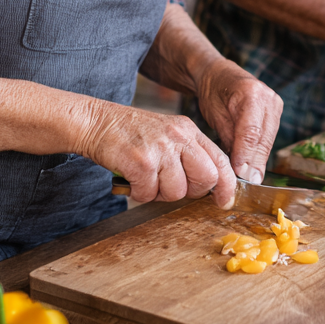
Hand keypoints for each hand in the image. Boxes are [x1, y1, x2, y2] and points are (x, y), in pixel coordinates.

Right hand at [79, 101, 235, 206]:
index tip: (224, 200)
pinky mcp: (142, 161)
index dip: (227, 185)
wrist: (97, 122)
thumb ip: (187, 155)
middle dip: (190, 191)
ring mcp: (161, 148)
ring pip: (177, 192)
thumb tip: (206, 185)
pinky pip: (149, 193)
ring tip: (145, 178)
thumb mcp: (167, 135)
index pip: (220, 160)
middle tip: (169, 185)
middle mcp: (179, 137)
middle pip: (206, 178)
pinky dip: (139, 193)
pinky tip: (132, 179)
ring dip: (159, 193)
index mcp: (189, 131)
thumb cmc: (131, 134)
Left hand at [194, 57, 282, 184]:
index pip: (251, 132)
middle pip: (264, 139)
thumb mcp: (215, 115)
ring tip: (247, 178)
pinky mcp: (277, 112)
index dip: (246, 156)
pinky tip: (250, 165)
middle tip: (245, 183)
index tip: (239, 174)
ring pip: (268, 141)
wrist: (219, 74)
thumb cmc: (213, 93)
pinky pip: (268, 138)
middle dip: (254, 163)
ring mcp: (275, 104)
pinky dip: (259, 152)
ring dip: (258, 160)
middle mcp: (268, 98)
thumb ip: (229, 139)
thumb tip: (240, 169)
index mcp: (251, 93)